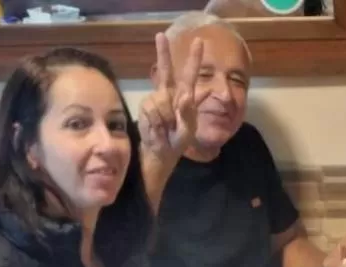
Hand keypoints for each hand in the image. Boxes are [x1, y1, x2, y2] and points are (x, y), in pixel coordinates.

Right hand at [139, 33, 202, 159]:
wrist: (161, 151)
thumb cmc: (178, 140)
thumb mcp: (188, 130)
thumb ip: (188, 113)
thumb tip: (186, 95)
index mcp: (186, 96)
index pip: (190, 74)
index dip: (194, 58)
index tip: (199, 41)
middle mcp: (170, 93)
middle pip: (166, 69)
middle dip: (163, 52)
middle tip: (160, 35)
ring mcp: (157, 98)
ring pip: (160, 101)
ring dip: (164, 118)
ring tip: (166, 127)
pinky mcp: (146, 106)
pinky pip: (151, 109)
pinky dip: (155, 121)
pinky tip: (157, 127)